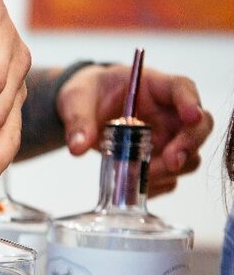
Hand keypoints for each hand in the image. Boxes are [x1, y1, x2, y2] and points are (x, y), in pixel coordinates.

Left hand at [56, 64, 212, 195]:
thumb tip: (78, 146)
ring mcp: (167, 138)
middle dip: (188, 145)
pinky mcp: (157, 160)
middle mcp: (168, 113)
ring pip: (189, 157)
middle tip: (170, 161)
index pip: (182, 88)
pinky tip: (133, 188)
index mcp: (153, 86)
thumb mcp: (76, 100)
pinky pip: (168, 178)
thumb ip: (78, 120)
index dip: (191, 102)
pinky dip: (156, 186)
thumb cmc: (87, 94)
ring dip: (170, 170)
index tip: (191, 117)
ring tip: (140, 175)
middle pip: (198, 126)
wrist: (83, 109)